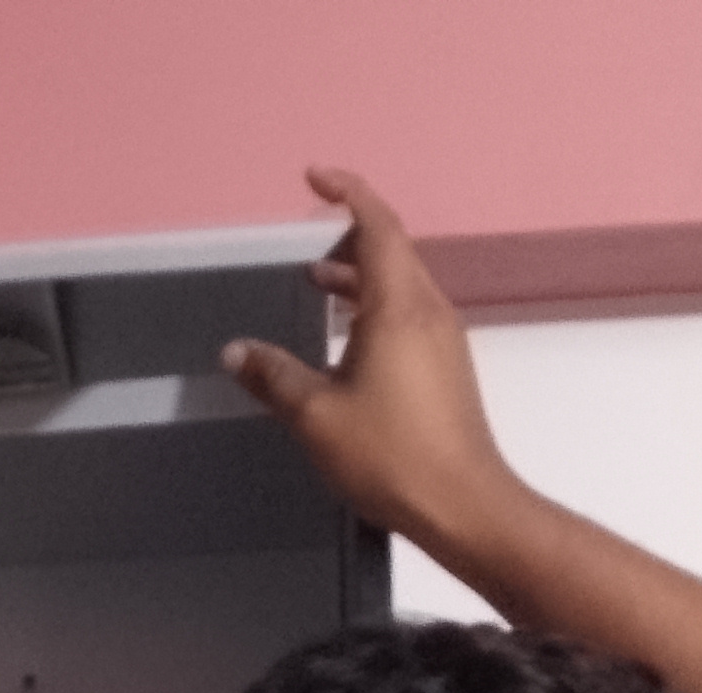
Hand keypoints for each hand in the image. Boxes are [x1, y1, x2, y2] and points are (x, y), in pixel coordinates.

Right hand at [221, 167, 534, 556]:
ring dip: (359, 273)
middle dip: (348, 232)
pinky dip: (373, 305)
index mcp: (398, 308)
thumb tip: (236, 352)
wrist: (465, 506)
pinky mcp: (446, 368)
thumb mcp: (316, 416)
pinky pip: (408, 314)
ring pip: (401, 283)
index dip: (347, 192)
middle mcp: (428, 312)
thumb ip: (273, 377)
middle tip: (306, 234)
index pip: (378, 226)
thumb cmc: (392, 457)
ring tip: (315, 281)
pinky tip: (345, 335)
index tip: (315, 177)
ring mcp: (443, 340)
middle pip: (392, 249)